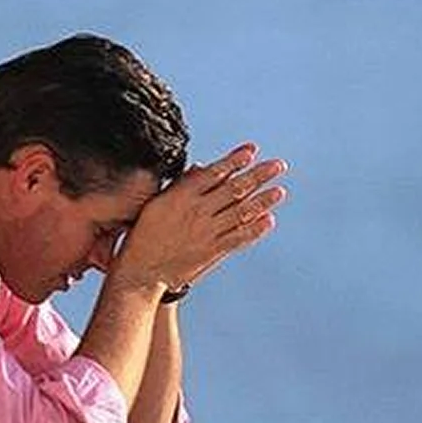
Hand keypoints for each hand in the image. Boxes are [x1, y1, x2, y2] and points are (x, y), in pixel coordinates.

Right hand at [111, 143, 286, 293]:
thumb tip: (200, 169)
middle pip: (235, 189)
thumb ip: (181, 186)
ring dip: (263, 200)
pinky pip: (238, 238)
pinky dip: (255, 229)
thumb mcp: (157, 204)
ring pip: (241, 212)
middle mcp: (198, 211)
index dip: (235, 160)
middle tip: (278, 166)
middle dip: (258, 175)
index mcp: (182, 195)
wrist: (142, 272)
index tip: (251, 150)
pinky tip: (268, 220)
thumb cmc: (144, 236)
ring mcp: (207, 232)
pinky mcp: (212, 251)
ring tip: (280, 191)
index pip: (215, 172)